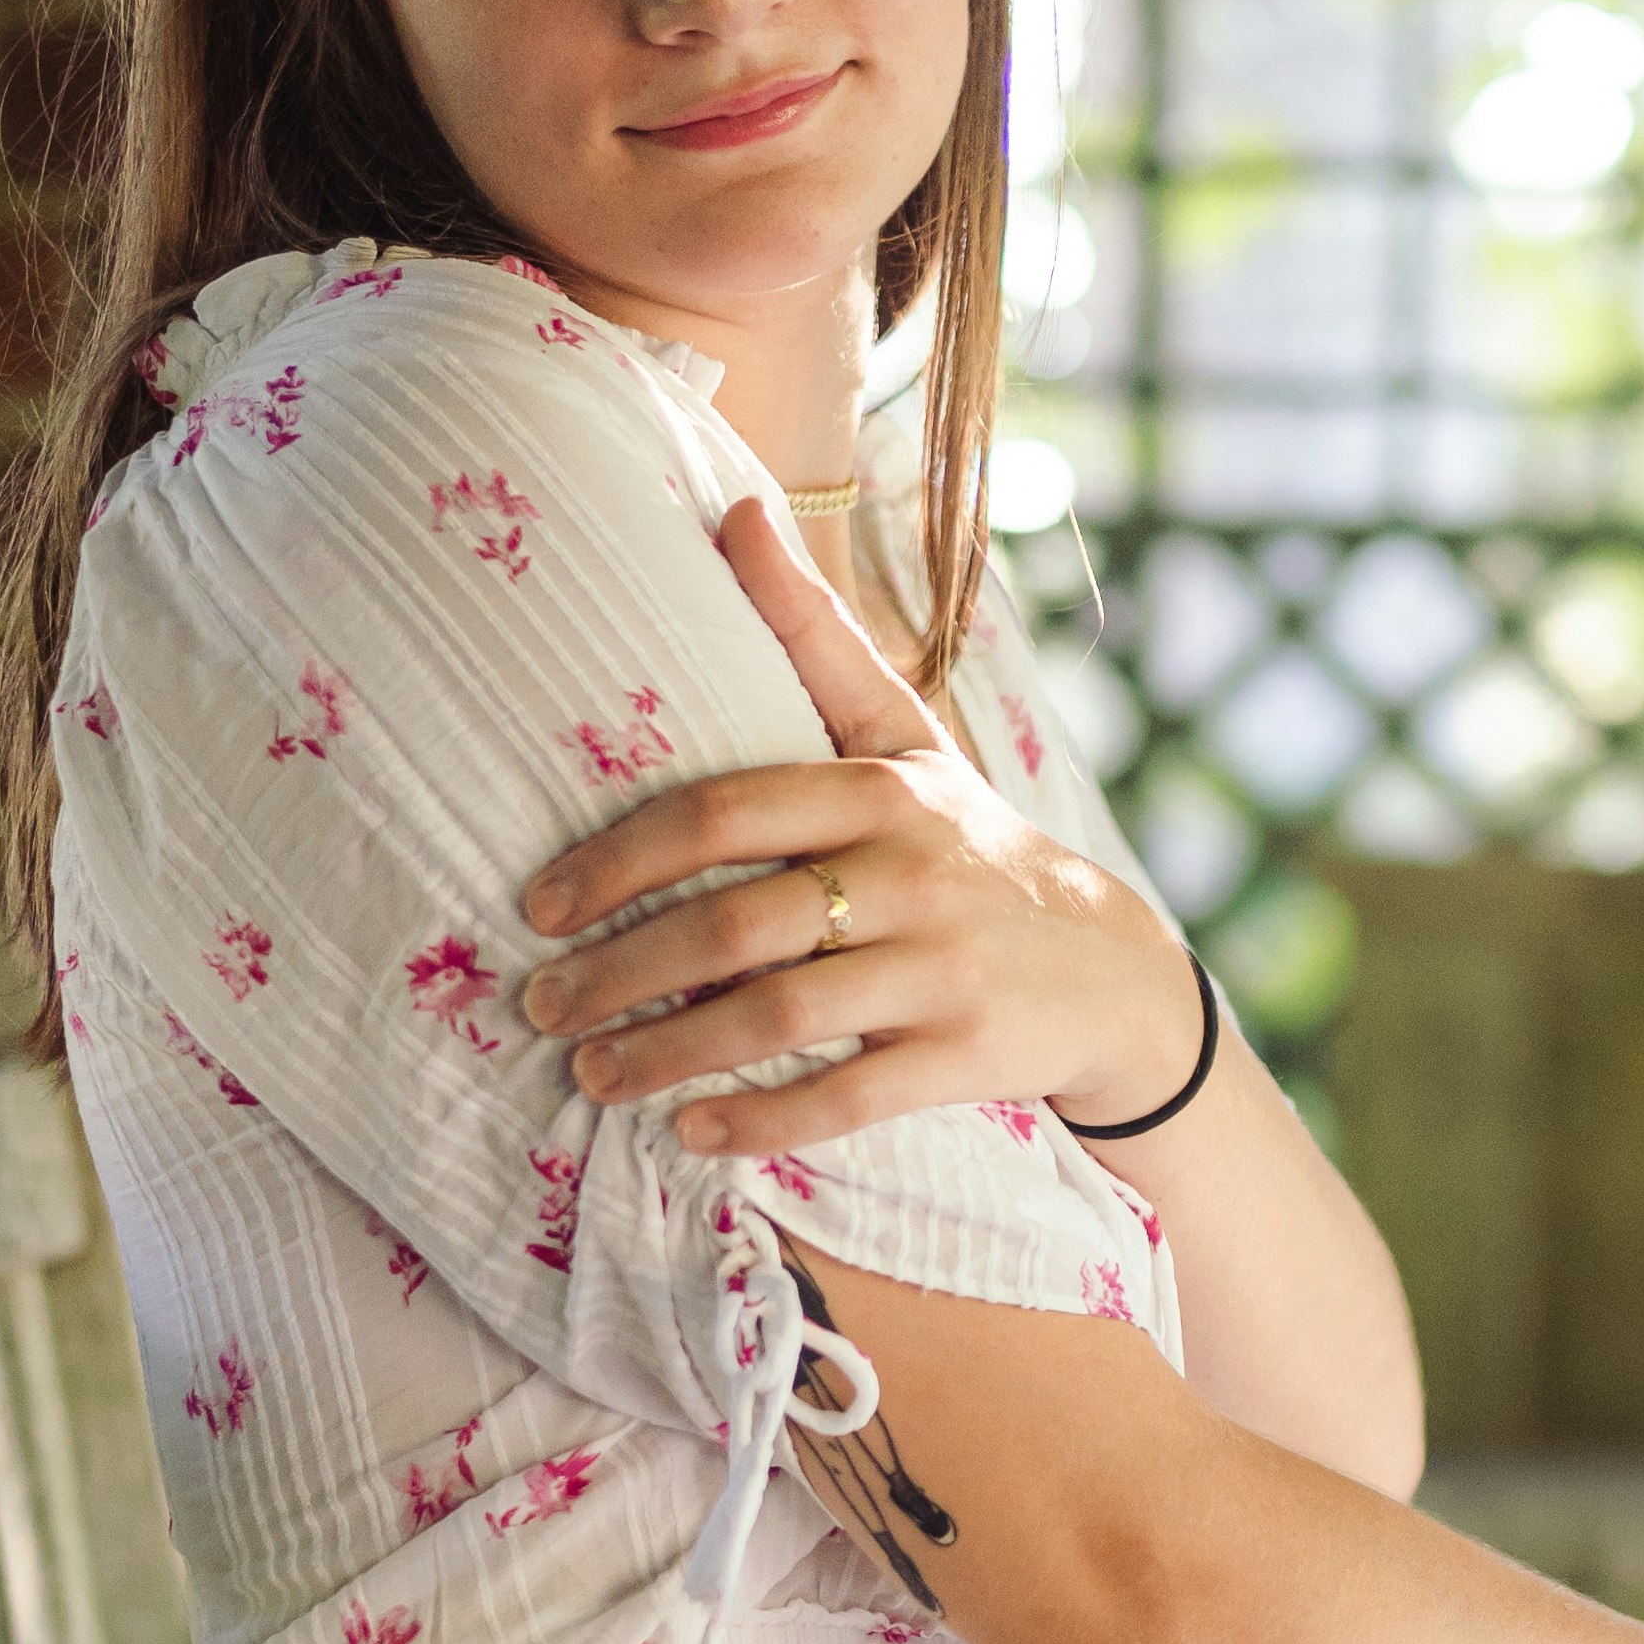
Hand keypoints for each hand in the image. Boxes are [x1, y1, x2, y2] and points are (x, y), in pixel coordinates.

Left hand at [518, 494, 1204, 1152]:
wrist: (1105, 968)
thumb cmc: (967, 843)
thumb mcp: (902, 734)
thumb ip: (812, 636)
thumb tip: (734, 506)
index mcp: (878, 789)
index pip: (722, 814)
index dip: (618, 860)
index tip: (539, 903)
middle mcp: (909, 874)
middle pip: (735, 924)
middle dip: (620, 972)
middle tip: (538, 1005)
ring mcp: (940, 969)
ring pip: (780, 1015)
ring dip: (668, 1055)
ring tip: (591, 1077)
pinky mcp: (963, 1056)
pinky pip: (847, 1094)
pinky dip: (761, 1119)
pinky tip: (691, 1137)